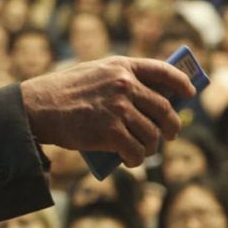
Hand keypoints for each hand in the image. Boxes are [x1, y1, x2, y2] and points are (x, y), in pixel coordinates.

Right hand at [20, 56, 193, 166]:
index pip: (164, 71)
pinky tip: (132, 161)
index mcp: (122, 66)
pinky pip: (136, 151)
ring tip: (144, 151)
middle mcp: (125, 85)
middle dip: (172, 126)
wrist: (38, 107)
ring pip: (152, 134)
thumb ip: (119, 79)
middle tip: (170, 134)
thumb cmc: (62, 92)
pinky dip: (136, 160)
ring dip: (151, 148)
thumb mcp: (93, 73)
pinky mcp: (111, 133)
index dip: (181, 83)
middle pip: (164, 109)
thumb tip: (148, 99)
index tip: (189, 94)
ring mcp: (119, 109)